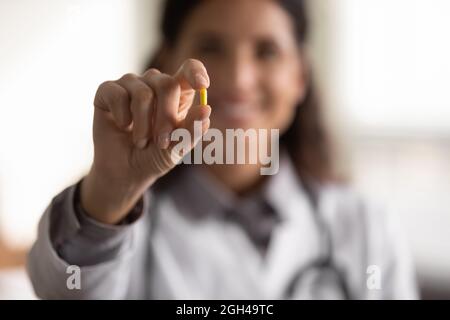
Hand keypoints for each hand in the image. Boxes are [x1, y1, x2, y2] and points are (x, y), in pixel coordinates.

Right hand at [81, 59, 210, 223]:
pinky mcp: (108, 90)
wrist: (126, 171)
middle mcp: (154, 83)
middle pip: (166, 84)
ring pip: (142, 93)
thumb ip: (192, 129)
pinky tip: (122, 126)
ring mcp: (130, 84)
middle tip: (162, 142)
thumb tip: (206, 110)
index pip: (190, 69)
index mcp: (177, 93)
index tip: (202, 86)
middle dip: (166, 117)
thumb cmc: (155, 156)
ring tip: (141, 141)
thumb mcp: (177, 147)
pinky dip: (122, 116)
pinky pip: (117, 94)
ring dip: (143, 124)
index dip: (196, 72)